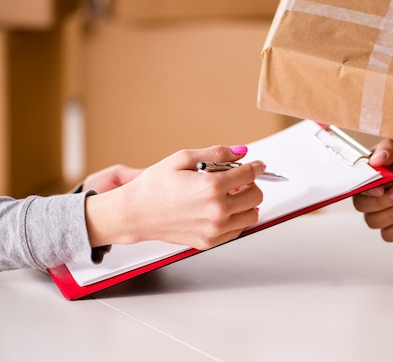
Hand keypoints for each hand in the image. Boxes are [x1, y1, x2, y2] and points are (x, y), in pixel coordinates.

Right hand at [85, 145, 264, 250]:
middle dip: (251, 185)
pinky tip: (221, 209)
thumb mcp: (183, 158)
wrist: (135, 214)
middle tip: (238, 180)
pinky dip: (236, 219)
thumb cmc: (154, 186)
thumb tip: (242, 152)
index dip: (256, 166)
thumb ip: (217, 153)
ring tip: (229, 195)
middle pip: (257, 196)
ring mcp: (214, 229)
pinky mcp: (209, 241)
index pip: (250, 174)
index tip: (257, 165)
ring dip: (247, 203)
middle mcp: (216, 210)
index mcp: (211, 187)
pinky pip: (238, 230)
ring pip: (252, 215)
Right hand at [353, 139, 392, 241]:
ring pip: (373, 222)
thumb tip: (376, 159)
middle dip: (383, 203)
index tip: (380, 189)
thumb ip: (392, 148)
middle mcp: (370, 191)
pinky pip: (388, 235)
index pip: (356, 184)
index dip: (365, 190)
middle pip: (362, 206)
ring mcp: (381, 208)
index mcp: (369, 171)